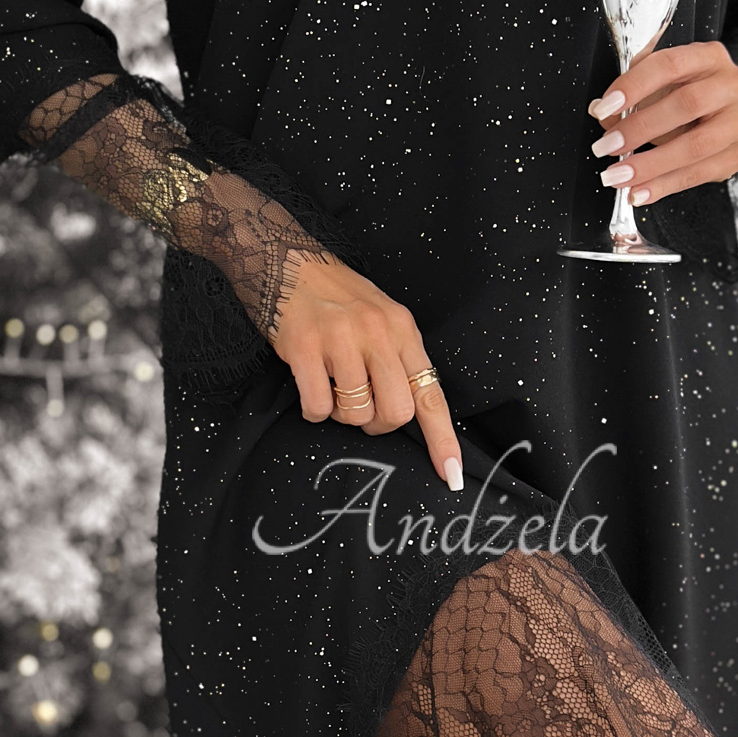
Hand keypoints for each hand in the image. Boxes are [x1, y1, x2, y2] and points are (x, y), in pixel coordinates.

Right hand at [270, 254, 463, 491]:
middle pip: (396, 412)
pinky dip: (314, 410)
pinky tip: (310, 384)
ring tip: (332, 385)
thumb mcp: (382, 317)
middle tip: (362, 409)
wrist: (285, 260)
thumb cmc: (337, 297)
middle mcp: (377, 333)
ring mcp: (340, 340)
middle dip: (379, 424)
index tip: (452, 476)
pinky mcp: (304, 348)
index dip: (442, 440)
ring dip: (342, 413)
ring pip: (356, 413)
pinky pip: (319, 408)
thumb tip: (410, 409)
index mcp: (403, 330)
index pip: (431, 394)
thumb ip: (398, 358)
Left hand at [586, 42, 737, 204]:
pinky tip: (639, 192)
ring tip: (617, 176)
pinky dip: (664, 186)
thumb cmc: (687, 92)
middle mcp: (733, 85)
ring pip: (695, 146)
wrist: (726, 112)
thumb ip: (632, 94)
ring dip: (650, 165)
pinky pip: (699, 175)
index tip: (604, 108)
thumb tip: (602, 113)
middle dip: (640, 128)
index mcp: (709, 57)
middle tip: (606, 146)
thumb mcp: (659, 82)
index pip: (669, 64)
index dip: (634, 86)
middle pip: (686, 105)